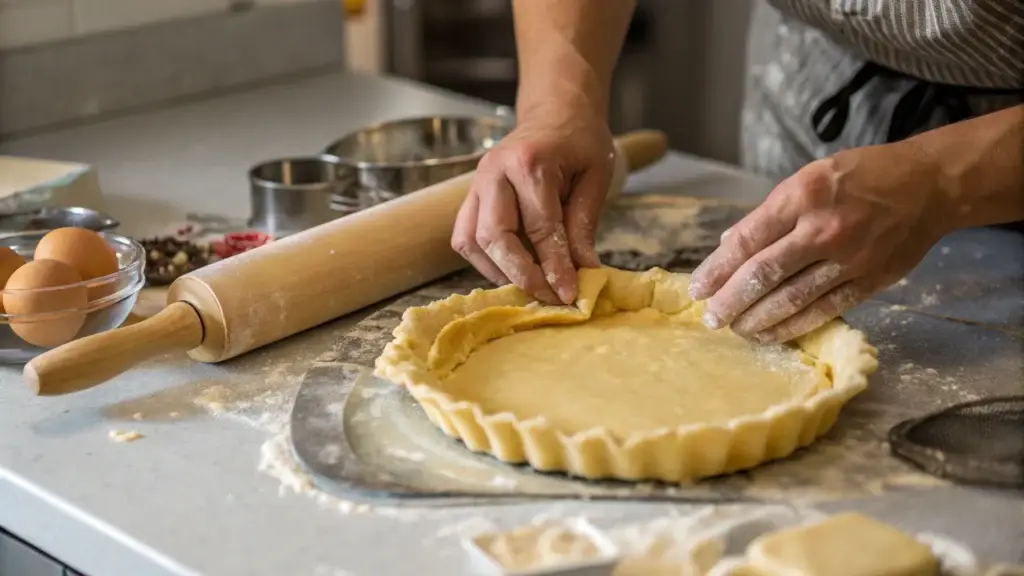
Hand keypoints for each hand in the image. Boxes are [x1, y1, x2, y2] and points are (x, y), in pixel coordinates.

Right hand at [451, 106, 614, 304]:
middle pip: (494, 236)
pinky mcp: (470, 196)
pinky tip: (511, 271)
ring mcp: (476, 183)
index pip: (540, 227)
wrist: (555, 112)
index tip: (569, 294)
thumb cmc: (579, 140)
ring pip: (471, 240)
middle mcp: (494, 172)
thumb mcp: (595, 177)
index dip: (555, 266)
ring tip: (530, 287)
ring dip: (498, 272)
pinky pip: (464, 237)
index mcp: (529, 162)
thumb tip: (584, 272)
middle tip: (548, 297)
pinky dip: (485, 261)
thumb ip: (584, 224)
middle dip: (521, 275)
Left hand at [689, 141, 950, 342]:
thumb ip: (769, 213)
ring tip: (735, 329)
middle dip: (730, 302)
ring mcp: (848, 258)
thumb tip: (729, 246)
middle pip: (763, 275)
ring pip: (790, 299)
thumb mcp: (808, 177)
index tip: (698, 289)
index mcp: (802, 196)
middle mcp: (823, 229)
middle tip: (710, 319)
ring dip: (756, 320)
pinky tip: (770, 335)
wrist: (928, 186)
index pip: (747, 241)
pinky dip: (792, 327)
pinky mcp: (869, 281)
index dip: (717, 270)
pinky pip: (822, 311)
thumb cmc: (860, 177)